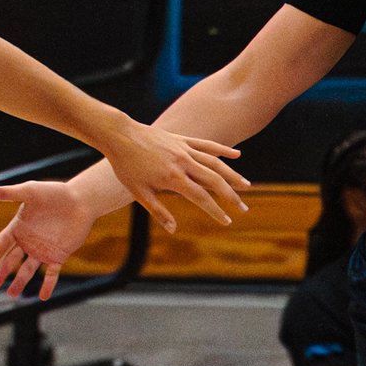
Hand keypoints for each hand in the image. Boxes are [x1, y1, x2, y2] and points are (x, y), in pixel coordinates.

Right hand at [0, 179, 99, 301]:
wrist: (81, 200)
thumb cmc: (55, 193)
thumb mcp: (30, 191)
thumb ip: (10, 193)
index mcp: (19, 227)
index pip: (3, 242)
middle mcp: (29, 241)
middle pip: (12, 259)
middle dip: (3, 271)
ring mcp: (43, 250)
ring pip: (28, 269)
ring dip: (20, 281)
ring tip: (12, 294)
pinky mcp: (59, 255)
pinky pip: (52, 273)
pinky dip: (47, 285)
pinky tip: (42, 296)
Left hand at [99, 121, 249, 232]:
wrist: (119, 135)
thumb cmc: (126, 167)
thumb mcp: (139, 193)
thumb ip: (158, 211)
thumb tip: (174, 230)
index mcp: (173, 178)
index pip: (201, 198)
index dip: (216, 211)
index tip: (227, 222)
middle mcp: (183, 162)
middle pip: (214, 181)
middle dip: (231, 196)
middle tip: (244, 209)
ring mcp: (185, 149)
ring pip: (215, 163)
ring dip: (233, 175)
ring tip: (246, 186)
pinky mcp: (182, 139)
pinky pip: (206, 145)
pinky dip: (222, 150)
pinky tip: (237, 155)